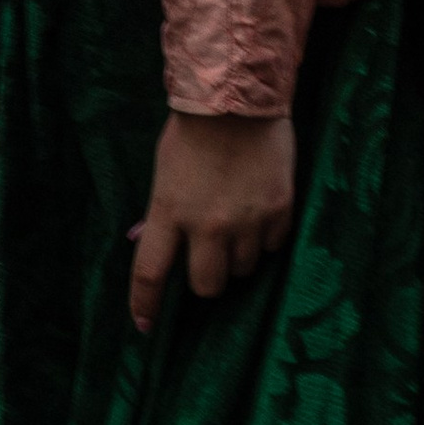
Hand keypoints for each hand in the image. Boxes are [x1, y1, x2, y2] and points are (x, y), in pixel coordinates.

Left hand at [128, 109, 295, 332]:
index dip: (144, 306)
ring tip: (238, 223)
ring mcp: (246, 221)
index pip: (149, 274)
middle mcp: (207, 225)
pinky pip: (273, 246)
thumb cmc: (194, 130)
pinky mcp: (279, 211)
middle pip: (206, 286)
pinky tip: (260, 210)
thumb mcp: (165, 171)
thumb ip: (162, 212)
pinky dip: (266, 238)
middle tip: (211, 260)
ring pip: (244, 270)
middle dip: (208, 280)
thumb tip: (146, 243)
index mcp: (169, 211)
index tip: (145, 328)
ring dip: (239, 256)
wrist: (240, 97)